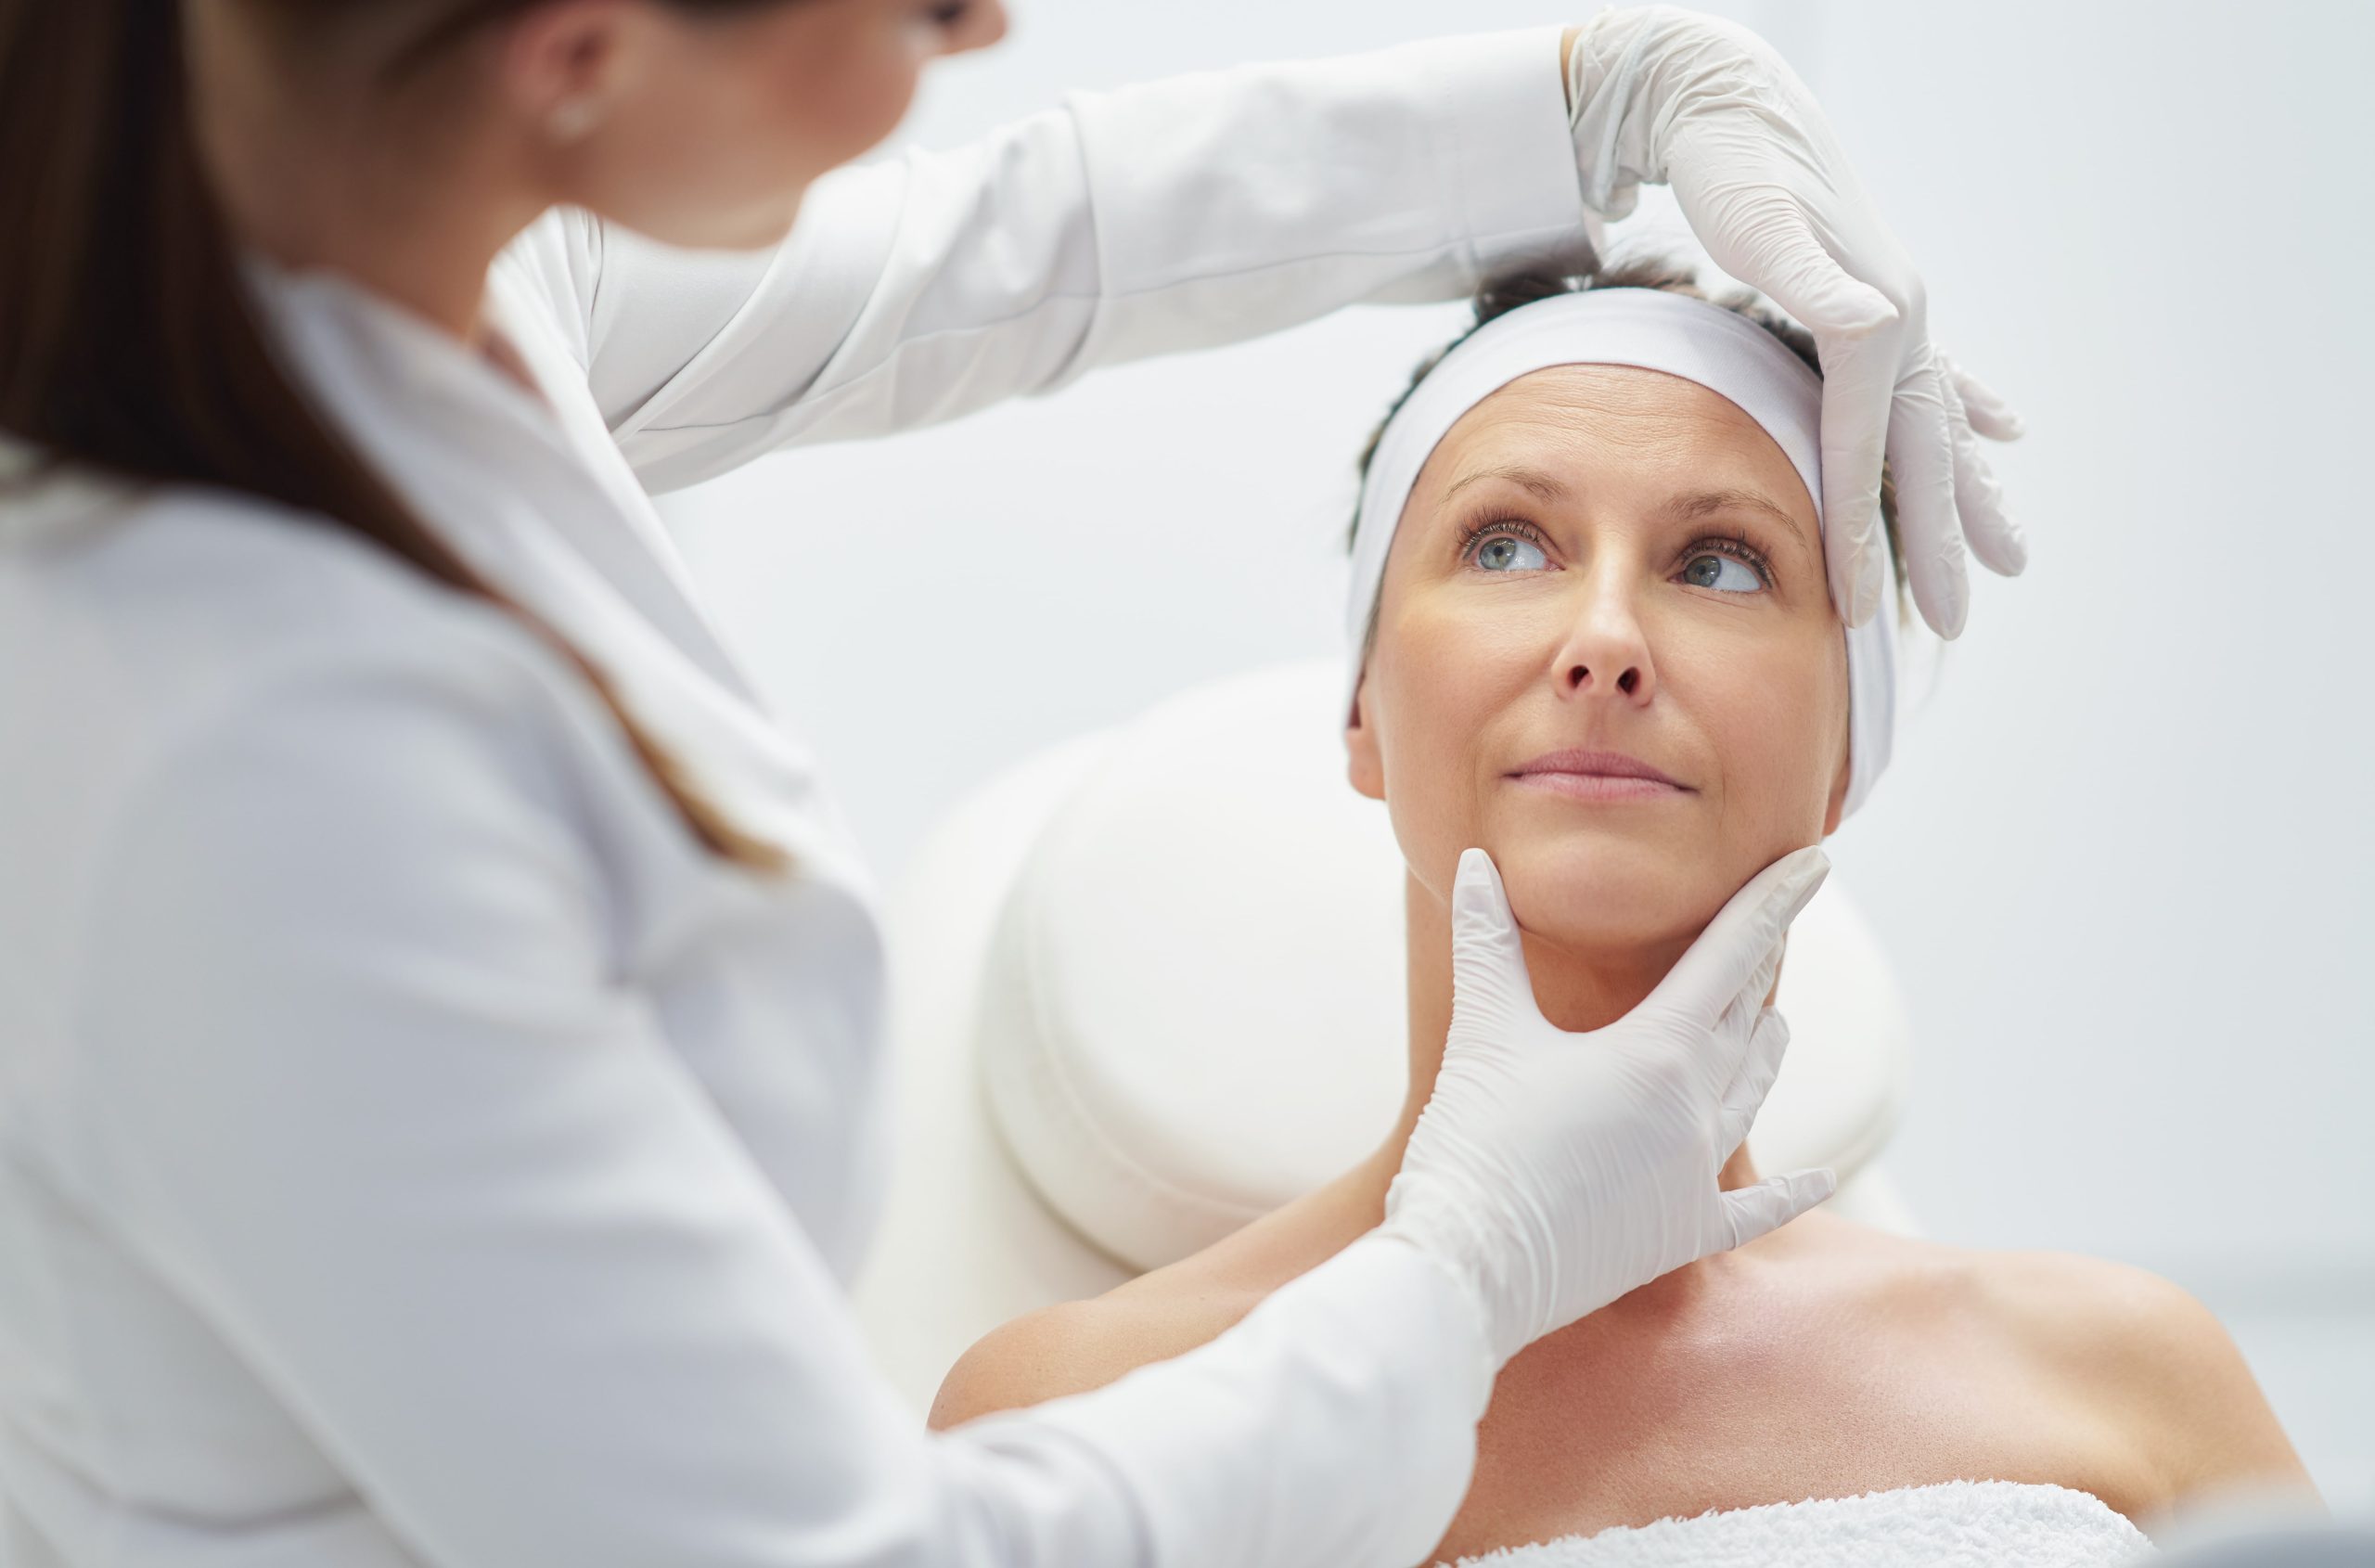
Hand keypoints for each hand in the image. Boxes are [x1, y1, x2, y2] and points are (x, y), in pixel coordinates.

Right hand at [1379, 845, 1835, 1368]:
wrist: (1469, 1266)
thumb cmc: (1474, 1143)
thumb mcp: (1484, 1030)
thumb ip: (1486, 940)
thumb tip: (1471, 863)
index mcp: (1658, 1051)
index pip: (1733, 952)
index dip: (1774, 901)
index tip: (1816, 861)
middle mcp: (1695, 1110)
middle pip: (1745, 1018)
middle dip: (1762, 965)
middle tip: (1779, 922)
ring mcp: (1696, 1177)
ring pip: (1751, 1094)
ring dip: (1766, 1049)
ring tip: (1776, 1019)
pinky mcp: (1682, 1236)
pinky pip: (1755, 1211)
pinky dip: (1794, 1192)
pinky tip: (1824, 1178)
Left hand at [1565, 6, 2025, 637]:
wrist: (1731, 100)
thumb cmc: (1730, 167)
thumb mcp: (1760, 223)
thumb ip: (1813, 281)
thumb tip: (1874, 324)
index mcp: (1871, 320)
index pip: (1866, 451)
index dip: (1863, 532)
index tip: (1863, 610)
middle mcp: (1898, 318)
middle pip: (1923, 457)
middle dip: (1940, 545)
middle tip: (1955, 625)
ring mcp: (1895, 309)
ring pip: (1941, 428)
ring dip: (1971, 497)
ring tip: (2009, 560)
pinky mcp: (1878, 298)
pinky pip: (1935, 378)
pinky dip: (1967, 415)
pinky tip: (2003, 436)